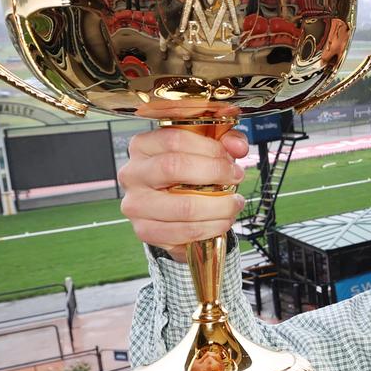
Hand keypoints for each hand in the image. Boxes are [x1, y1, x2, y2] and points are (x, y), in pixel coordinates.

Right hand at [118, 126, 248, 262]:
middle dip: (215, 173)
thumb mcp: (205, 150)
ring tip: (234, 204)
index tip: (231, 160)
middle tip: (236, 178)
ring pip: (184, 206)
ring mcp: (136, 204)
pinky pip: (184, 232)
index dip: (209, 148)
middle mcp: (133, 173)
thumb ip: (225, 141)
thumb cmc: (188, 174)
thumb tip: (238, 146)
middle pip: (174, 167)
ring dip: (219, 207)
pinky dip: (211, 228)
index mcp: (142, 146)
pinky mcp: (144, 230)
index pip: (174, 139)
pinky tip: (223, 221)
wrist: (171, 210)